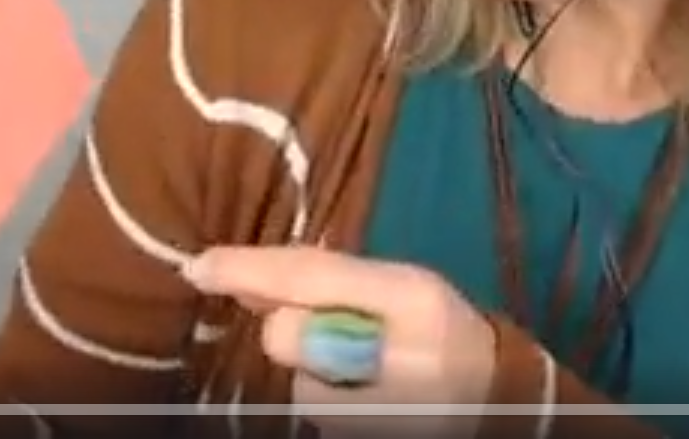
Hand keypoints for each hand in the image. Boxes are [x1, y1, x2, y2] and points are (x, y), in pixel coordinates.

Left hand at [183, 245, 494, 436]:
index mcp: (412, 296)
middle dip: (293, 330)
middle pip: (289, 336)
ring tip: (363, 369)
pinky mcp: (364, 435)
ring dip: (314, 373)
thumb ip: (335, 280)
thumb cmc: (440, 329)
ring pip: (298, 383)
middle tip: (336, 331)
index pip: (311, 277)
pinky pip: (315, 414)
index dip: (249, 269)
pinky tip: (363, 394)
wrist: (491, 398)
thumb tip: (247, 278)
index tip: (197, 266)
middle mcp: (399, 356)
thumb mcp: (403, 287)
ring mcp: (382, 410)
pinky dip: (328, 401)